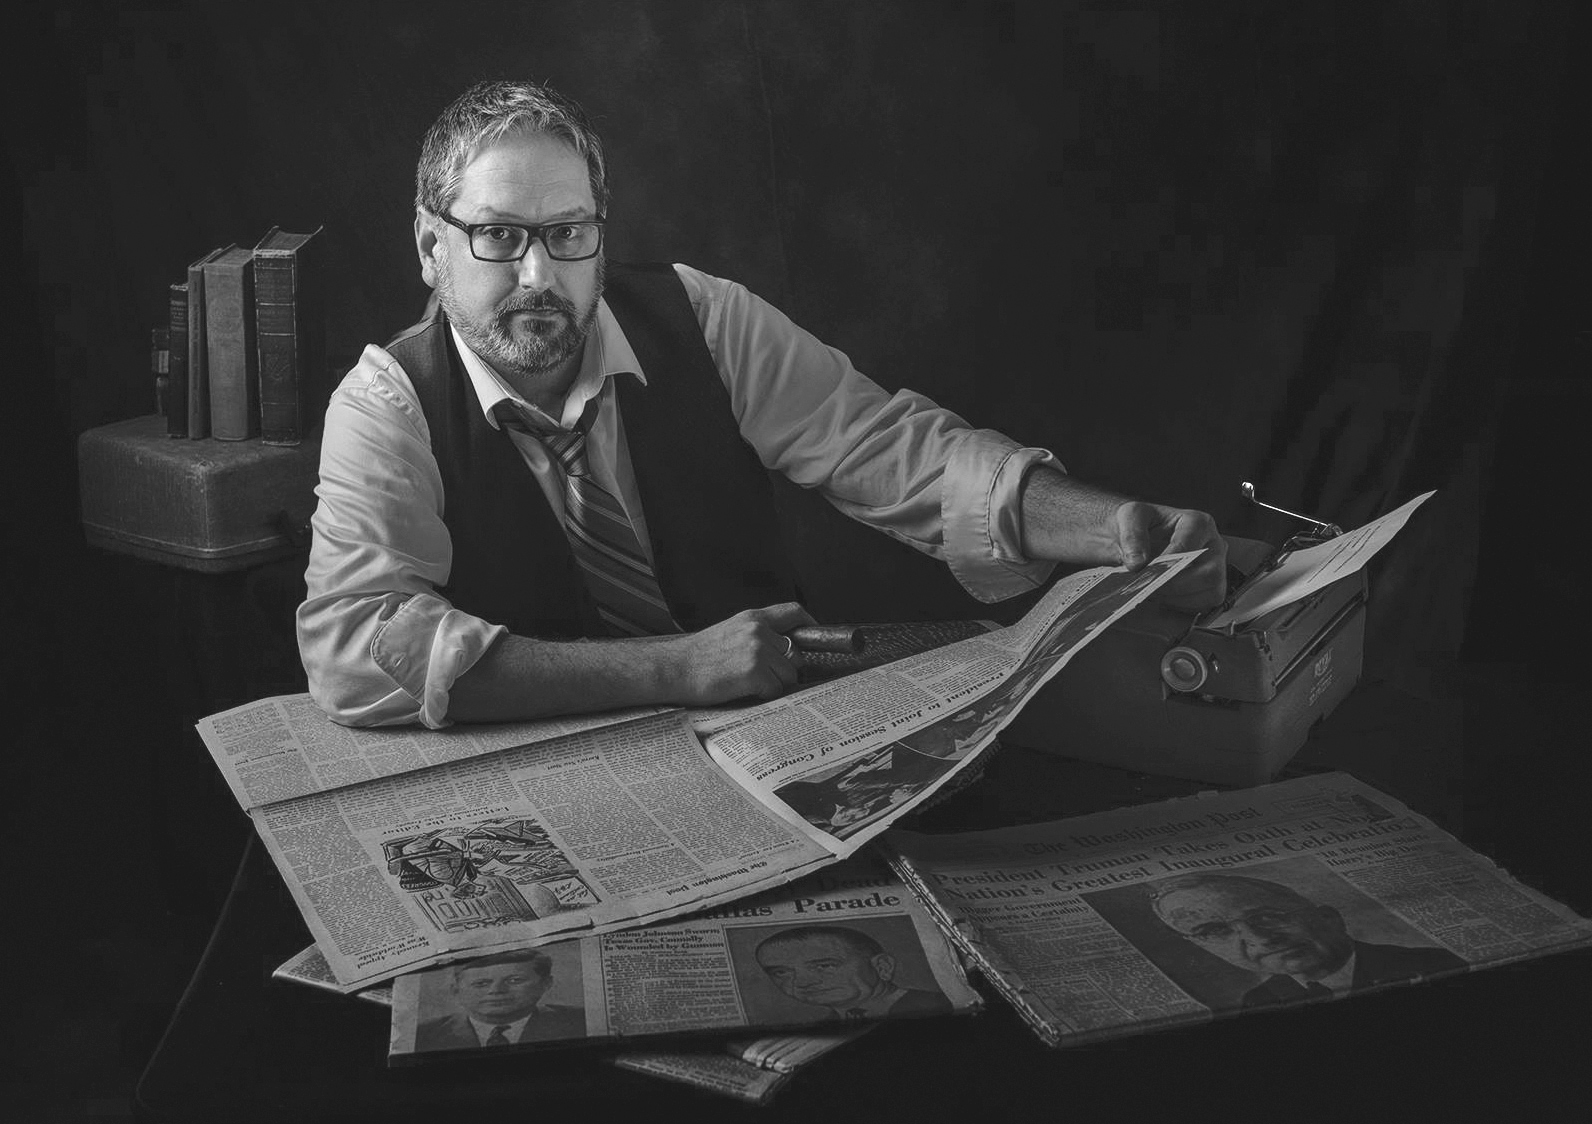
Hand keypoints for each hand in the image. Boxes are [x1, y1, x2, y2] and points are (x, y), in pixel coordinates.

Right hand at [665, 602, 815, 704]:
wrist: (674, 669)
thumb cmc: (699, 656)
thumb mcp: (730, 630)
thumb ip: (758, 632)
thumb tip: (784, 646)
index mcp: (753, 618)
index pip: (794, 612)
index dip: (809, 625)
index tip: (813, 635)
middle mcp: (759, 631)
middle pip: (796, 654)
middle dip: (786, 668)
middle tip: (765, 675)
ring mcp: (758, 651)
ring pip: (789, 675)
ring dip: (774, 683)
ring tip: (749, 682)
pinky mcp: (754, 673)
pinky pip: (776, 689)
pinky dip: (764, 694)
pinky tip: (744, 689)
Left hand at [1112, 501, 1227, 611]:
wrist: (1138, 538)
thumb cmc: (1141, 524)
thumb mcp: (1130, 517)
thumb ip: (1132, 535)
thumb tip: (1138, 563)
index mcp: (1199, 523)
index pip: (1190, 549)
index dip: (1168, 565)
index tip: (1148, 572)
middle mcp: (1214, 546)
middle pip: (1208, 575)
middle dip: (1175, 586)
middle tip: (1148, 587)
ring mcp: (1216, 568)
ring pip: (1210, 594)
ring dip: (1176, 598)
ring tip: (1151, 590)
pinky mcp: (1211, 588)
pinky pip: (1203, 604)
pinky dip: (1180, 605)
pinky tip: (1161, 596)